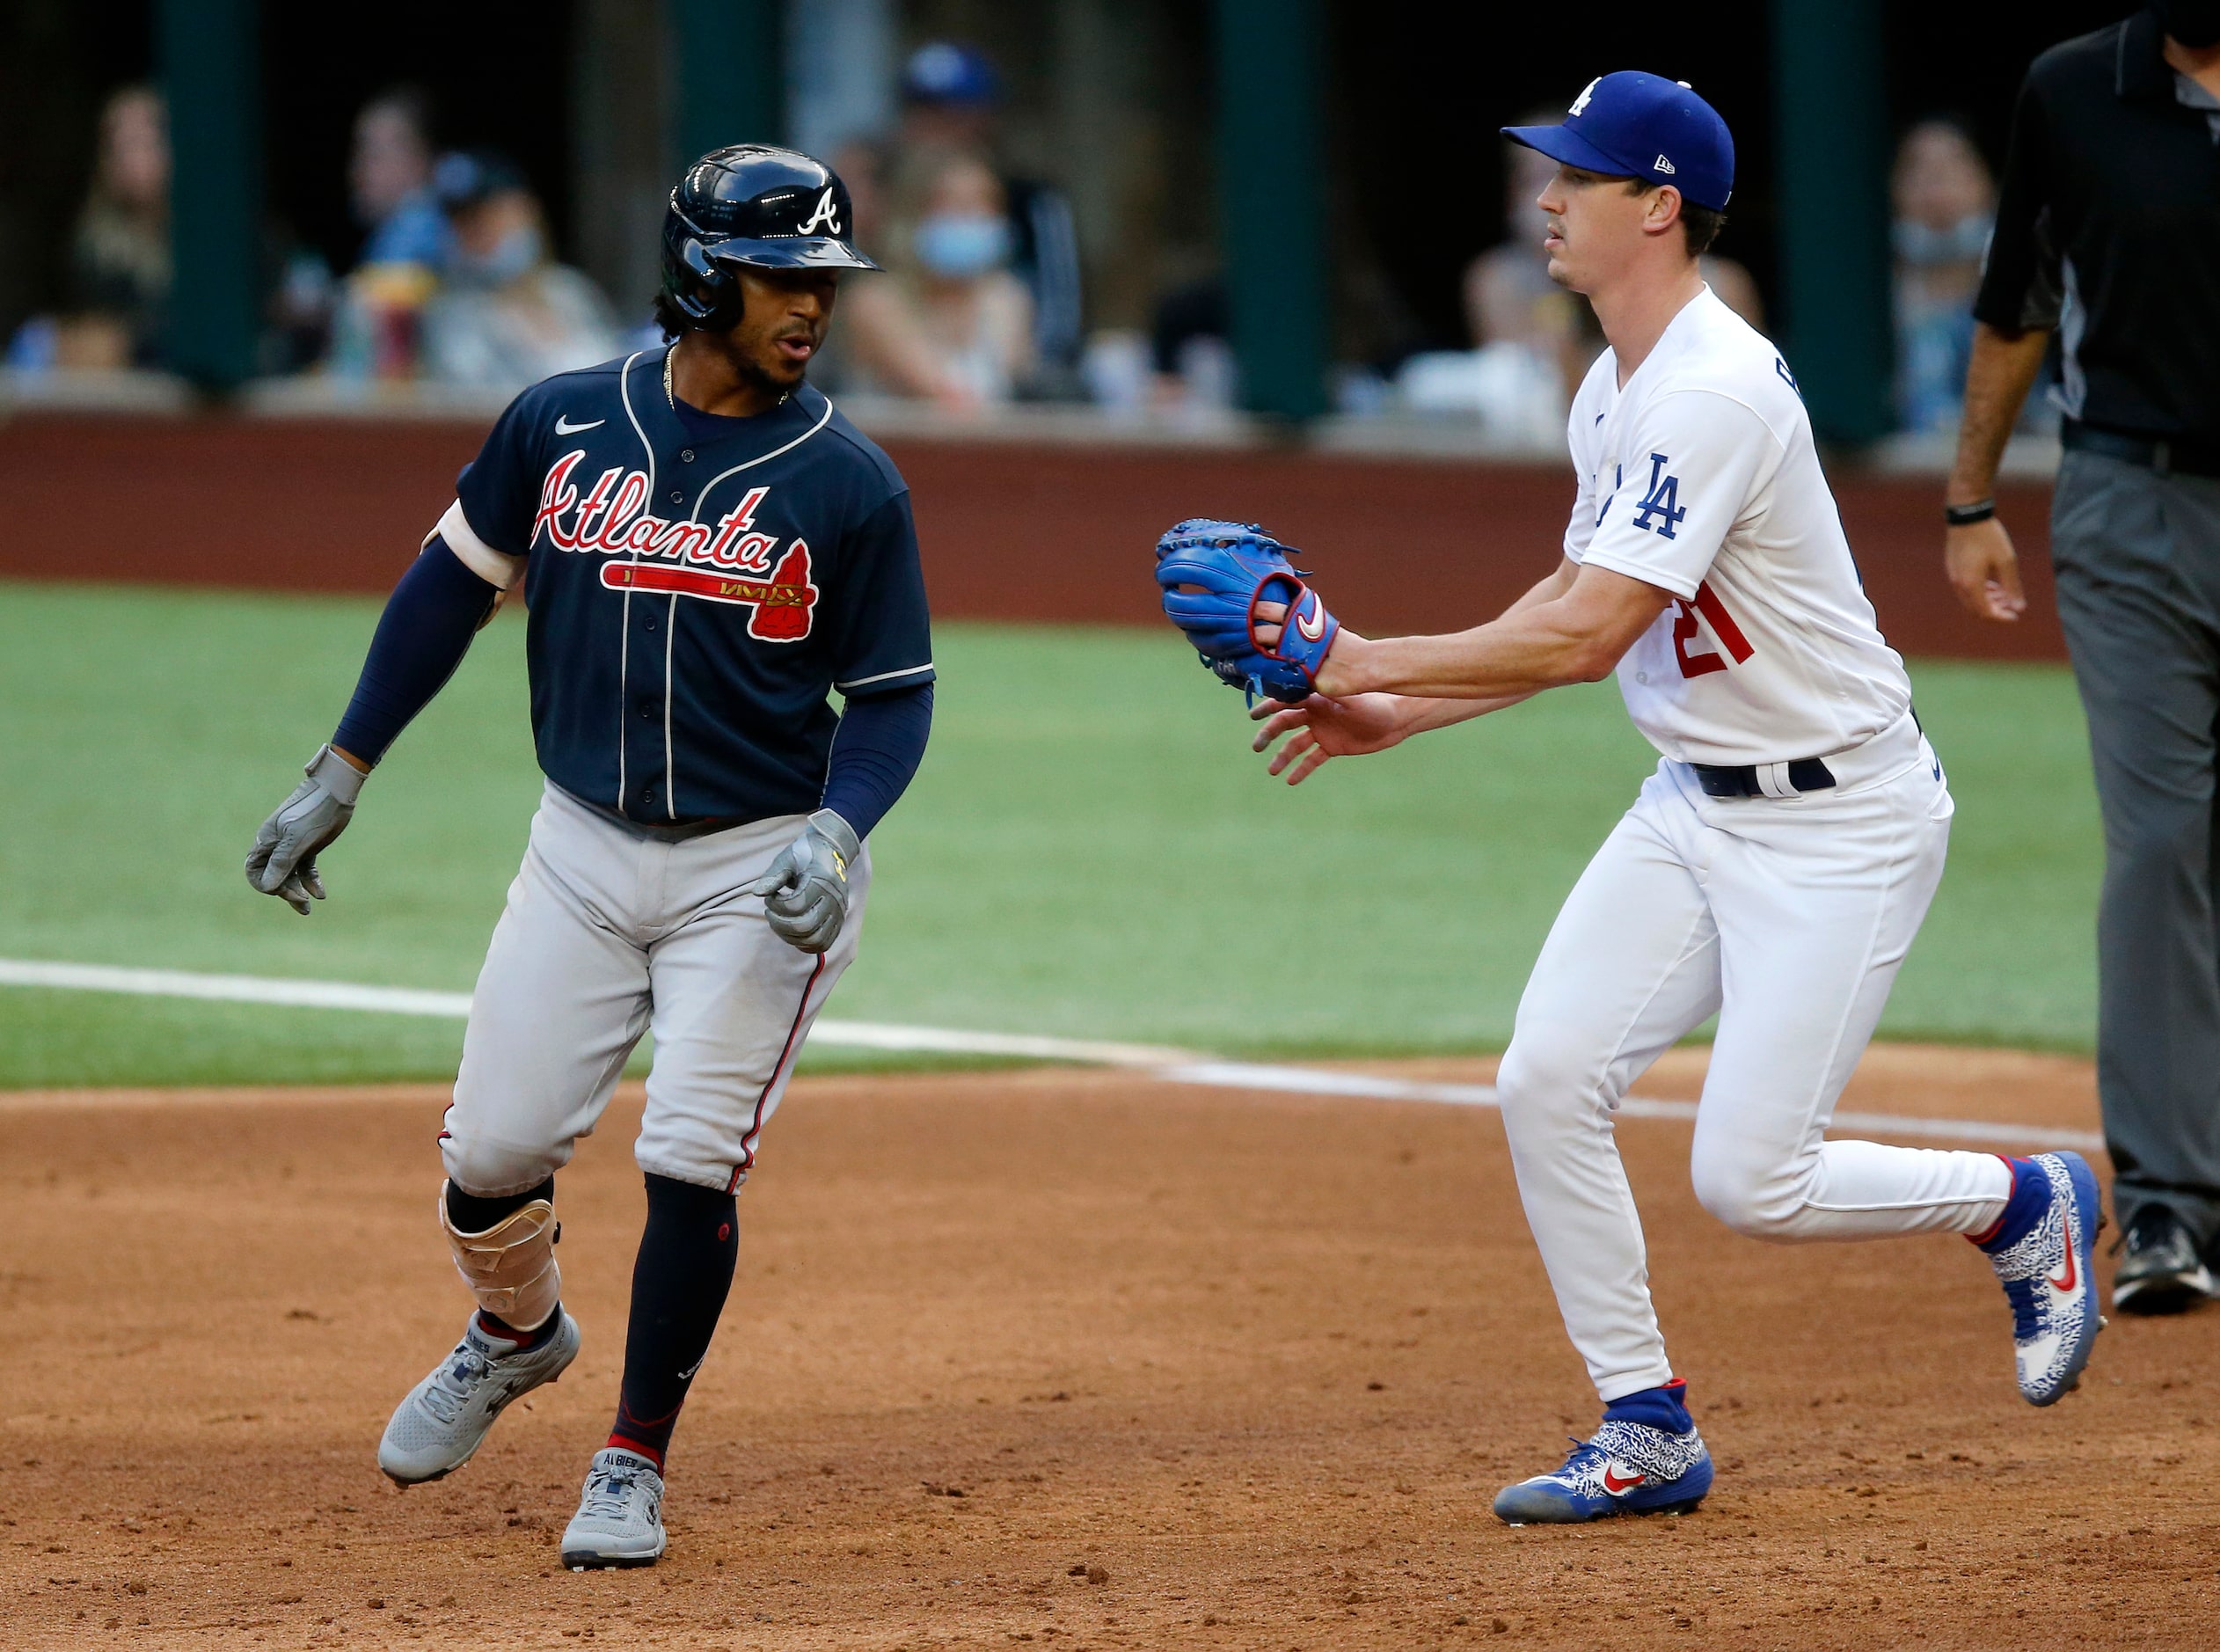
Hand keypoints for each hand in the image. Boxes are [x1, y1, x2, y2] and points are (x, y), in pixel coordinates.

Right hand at [245, 744, 367, 914]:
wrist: (336, 791)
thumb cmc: (314, 810)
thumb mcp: (297, 838)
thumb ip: (282, 861)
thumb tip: (268, 886)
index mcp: (266, 841)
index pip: (254, 871)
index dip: (264, 884)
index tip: (280, 891)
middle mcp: (276, 845)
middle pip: (272, 876)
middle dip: (284, 891)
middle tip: (303, 903)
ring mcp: (293, 846)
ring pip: (289, 875)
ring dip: (297, 892)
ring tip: (308, 908)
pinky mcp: (308, 846)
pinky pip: (305, 869)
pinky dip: (311, 881)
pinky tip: (321, 894)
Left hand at [745, 809, 860, 953]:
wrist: (831, 850)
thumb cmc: (804, 854)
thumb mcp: (786, 859)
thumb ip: (773, 876)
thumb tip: (757, 894)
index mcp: (821, 882)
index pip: (795, 906)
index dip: (776, 905)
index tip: (771, 896)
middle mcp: (834, 900)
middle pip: (805, 927)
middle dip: (780, 924)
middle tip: (771, 912)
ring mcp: (839, 912)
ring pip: (814, 940)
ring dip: (791, 937)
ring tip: (780, 923)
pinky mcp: (839, 921)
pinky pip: (824, 943)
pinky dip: (806, 944)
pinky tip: (793, 932)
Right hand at [1248, 692, 1413, 784]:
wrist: (1395, 720)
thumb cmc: (1375, 704)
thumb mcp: (1352, 698)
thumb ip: (1329, 693)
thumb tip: (1309, 684)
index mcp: (1317, 699)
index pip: (1287, 701)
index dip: (1269, 707)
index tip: (1253, 715)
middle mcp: (1315, 714)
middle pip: (1285, 724)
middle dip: (1269, 734)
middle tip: (1257, 747)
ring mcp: (1322, 731)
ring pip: (1295, 745)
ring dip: (1282, 757)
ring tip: (1272, 771)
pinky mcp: (1331, 747)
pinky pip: (1312, 759)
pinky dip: (1302, 769)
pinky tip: (1290, 780)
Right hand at [1945, 517, 2025, 622]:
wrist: (1967, 516)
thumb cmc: (1989, 537)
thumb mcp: (2006, 561)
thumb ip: (2013, 587)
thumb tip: (2019, 608)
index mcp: (1972, 584)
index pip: (1986, 612)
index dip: (2001, 617)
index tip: (2016, 616)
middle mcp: (1959, 584)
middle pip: (1975, 609)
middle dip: (1994, 610)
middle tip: (2011, 605)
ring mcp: (1953, 576)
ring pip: (1969, 600)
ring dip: (1987, 601)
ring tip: (2003, 594)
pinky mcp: (1952, 569)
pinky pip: (1965, 589)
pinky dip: (1978, 592)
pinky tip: (1991, 583)